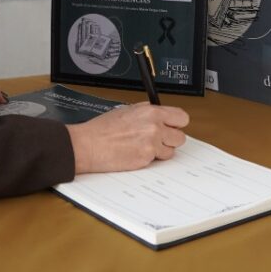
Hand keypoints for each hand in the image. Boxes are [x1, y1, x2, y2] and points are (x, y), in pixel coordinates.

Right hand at [66, 103, 189, 174]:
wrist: (88, 145)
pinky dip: (149, 159)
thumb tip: (159, 112)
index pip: (181, 117)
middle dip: (170, 139)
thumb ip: (146, 111)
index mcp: (151, 112)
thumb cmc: (102, 129)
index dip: (177, 124)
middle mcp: (154, 127)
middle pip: (180, 137)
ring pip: (170, 151)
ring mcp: (151, 144)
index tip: (172, 126)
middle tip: (158, 140)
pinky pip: (157, 161)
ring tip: (143, 147)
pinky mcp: (146, 159)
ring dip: (160, 151)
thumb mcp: (126, 110)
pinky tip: (135, 153)